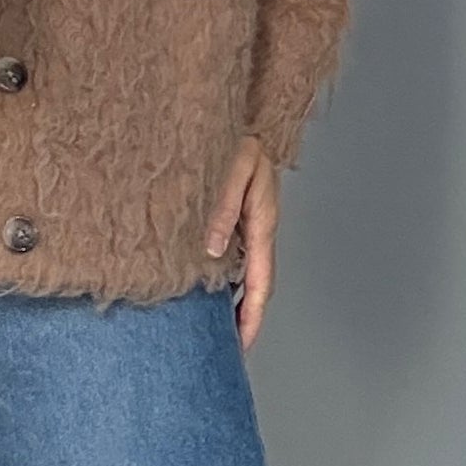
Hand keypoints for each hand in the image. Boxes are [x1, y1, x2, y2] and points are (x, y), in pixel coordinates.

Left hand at [204, 134, 280, 349]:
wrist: (249, 117)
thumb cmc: (242, 139)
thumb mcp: (233, 169)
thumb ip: (223, 207)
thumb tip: (212, 249)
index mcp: (263, 226)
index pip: (260, 285)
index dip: (251, 319)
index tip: (241, 347)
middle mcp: (258, 231)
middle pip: (253, 286)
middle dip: (242, 319)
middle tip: (223, 349)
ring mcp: (250, 225)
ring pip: (242, 273)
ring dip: (230, 299)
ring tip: (210, 325)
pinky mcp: (238, 216)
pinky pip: (231, 254)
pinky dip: (221, 275)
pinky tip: (203, 283)